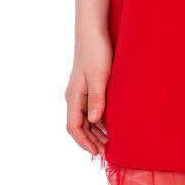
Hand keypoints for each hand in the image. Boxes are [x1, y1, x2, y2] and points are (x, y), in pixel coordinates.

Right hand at [66, 32, 111, 154]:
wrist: (93, 32)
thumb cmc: (96, 52)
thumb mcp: (100, 76)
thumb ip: (97, 98)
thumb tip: (95, 120)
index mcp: (73, 96)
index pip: (74, 127)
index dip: (84, 142)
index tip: (96, 153)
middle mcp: (74, 97)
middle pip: (79, 126)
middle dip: (90, 140)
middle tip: (106, 152)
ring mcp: (80, 92)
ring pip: (85, 118)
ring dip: (95, 131)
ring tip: (110, 141)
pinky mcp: (88, 86)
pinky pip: (90, 108)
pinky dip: (99, 119)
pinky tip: (111, 123)